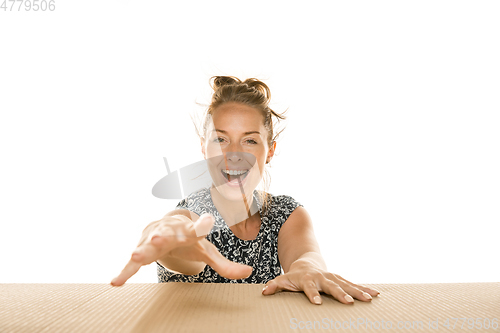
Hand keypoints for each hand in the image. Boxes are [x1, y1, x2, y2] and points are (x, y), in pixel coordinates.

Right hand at [111, 213, 251, 285]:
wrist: (166, 226)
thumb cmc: (189, 240)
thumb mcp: (208, 251)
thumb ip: (226, 264)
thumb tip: (249, 272)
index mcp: (189, 230)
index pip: (197, 227)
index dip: (201, 224)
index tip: (207, 220)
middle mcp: (170, 231)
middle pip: (167, 234)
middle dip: (163, 236)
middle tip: (159, 237)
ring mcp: (153, 239)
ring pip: (147, 245)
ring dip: (142, 250)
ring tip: (136, 256)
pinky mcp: (141, 250)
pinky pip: (132, 263)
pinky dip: (125, 272)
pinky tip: (115, 282)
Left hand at [262, 260, 379, 304]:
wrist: (306, 263)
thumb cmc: (294, 275)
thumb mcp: (283, 279)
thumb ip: (275, 285)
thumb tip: (264, 291)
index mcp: (308, 279)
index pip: (310, 287)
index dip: (312, 294)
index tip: (317, 303)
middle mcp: (322, 277)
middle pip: (332, 286)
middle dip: (341, 294)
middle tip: (349, 303)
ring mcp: (333, 277)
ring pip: (346, 284)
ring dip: (358, 291)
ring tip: (369, 299)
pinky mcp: (341, 279)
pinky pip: (354, 284)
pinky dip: (365, 289)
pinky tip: (377, 295)